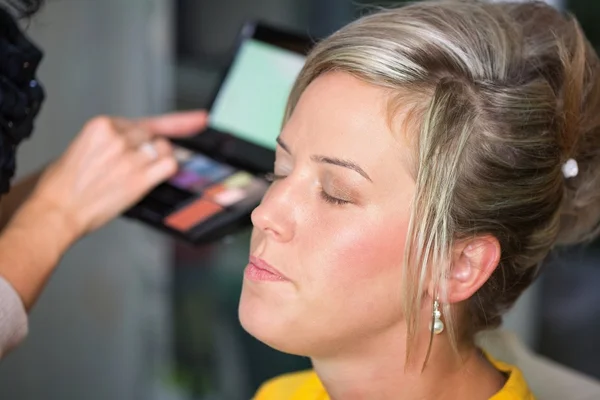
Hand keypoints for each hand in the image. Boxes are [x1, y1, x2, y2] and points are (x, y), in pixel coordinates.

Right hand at [28, 110, 206, 240]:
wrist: (56, 211)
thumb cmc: (62, 185)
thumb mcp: (82, 148)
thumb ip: (110, 140)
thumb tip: (136, 144)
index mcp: (101, 125)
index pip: (147, 121)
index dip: (178, 121)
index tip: (200, 118)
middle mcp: (118, 137)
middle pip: (156, 136)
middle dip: (155, 150)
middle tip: (146, 164)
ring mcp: (130, 157)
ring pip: (165, 150)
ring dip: (160, 161)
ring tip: (140, 174)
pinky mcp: (138, 178)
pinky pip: (169, 166)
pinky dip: (168, 171)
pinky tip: (156, 177)